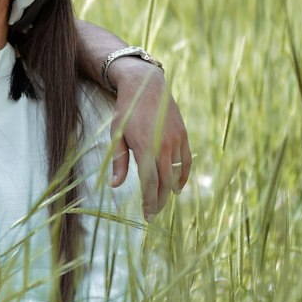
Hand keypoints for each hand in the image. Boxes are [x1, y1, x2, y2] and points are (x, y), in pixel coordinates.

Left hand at [109, 63, 191, 218]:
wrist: (146, 86)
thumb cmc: (126, 111)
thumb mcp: (116, 134)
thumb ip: (118, 161)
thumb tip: (115, 185)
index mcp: (144, 147)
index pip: (149, 183)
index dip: (149, 202)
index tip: (147, 216)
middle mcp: (163, 146)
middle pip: (164, 182)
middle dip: (159, 201)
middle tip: (154, 214)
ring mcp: (176, 140)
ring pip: (176, 173)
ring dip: (170, 190)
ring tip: (163, 201)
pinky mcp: (183, 135)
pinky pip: (186, 161)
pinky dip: (183, 176)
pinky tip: (177, 186)